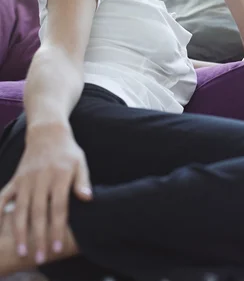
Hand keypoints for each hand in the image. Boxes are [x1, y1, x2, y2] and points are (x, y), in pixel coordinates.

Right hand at [0, 123, 91, 263]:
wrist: (48, 133)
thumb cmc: (68, 151)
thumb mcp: (80, 162)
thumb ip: (82, 181)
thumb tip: (88, 198)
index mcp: (60, 177)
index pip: (58, 208)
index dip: (57, 229)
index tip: (57, 248)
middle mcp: (41, 180)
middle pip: (39, 213)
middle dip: (39, 237)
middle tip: (40, 257)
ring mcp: (26, 180)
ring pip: (21, 209)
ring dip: (20, 232)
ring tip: (22, 250)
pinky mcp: (16, 179)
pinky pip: (4, 196)